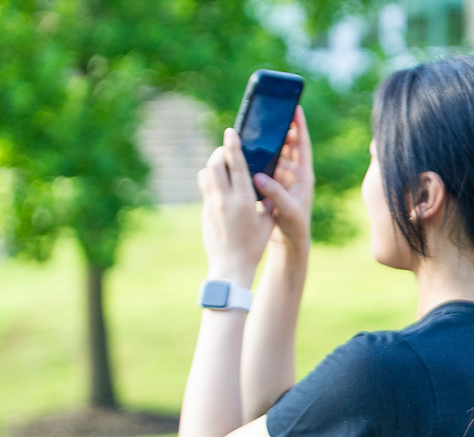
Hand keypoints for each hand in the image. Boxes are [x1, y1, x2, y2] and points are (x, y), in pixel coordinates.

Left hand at [197, 128, 274, 286]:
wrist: (230, 266)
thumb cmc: (253, 246)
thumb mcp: (266, 223)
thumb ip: (266, 202)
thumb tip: (268, 184)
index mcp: (244, 201)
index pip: (236, 166)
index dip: (232, 146)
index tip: (230, 131)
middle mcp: (225, 200)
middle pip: (216, 164)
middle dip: (221, 153)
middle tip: (227, 150)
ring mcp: (212, 205)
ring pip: (206, 174)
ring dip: (214, 165)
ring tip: (223, 166)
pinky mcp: (205, 212)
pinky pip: (205, 188)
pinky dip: (211, 180)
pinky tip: (219, 184)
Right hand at [256, 106, 313, 256]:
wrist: (289, 243)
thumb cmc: (295, 227)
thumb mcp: (287, 210)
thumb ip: (275, 193)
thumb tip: (259, 176)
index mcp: (304, 177)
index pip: (303, 146)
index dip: (300, 127)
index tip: (296, 108)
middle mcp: (295, 175)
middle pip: (289, 145)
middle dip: (282, 129)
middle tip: (272, 113)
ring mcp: (284, 179)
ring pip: (277, 154)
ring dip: (269, 142)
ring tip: (259, 128)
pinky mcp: (273, 185)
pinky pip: (266, 166)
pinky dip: (260, 158)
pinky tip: (249, 150)